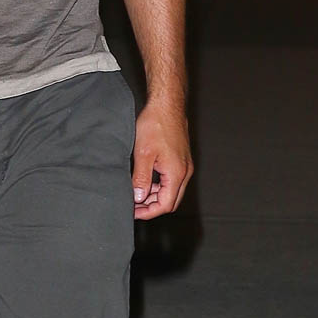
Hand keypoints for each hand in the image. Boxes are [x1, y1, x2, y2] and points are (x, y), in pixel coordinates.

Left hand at [131, 102, 192, 219]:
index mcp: (176, 174)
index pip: (165, 205)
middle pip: (171, 201)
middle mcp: (184, 172)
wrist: (167, 104)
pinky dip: (159, 185)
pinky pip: (172, 180)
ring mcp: (184, 165)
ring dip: (155, 196)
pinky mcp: (181, 159)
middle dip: (152, 207)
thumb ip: (141, 179)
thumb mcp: (143, 153)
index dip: (148, 212)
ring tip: (137, 194)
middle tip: (134, 206)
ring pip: (172, 191)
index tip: (133, 212)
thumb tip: (138, 198)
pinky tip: (146, 181)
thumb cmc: (156, 124)